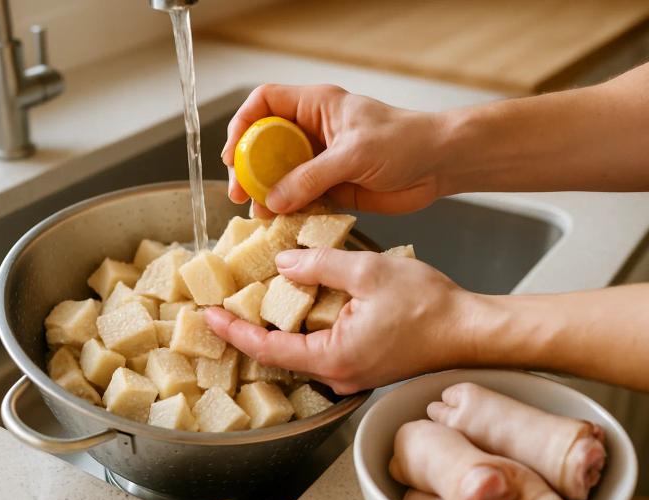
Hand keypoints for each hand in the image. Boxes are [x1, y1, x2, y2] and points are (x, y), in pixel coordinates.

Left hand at [204, 248, 476, 393]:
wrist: (472, 331)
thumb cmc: (432, 308)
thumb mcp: (368, 272)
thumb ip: (321, 264)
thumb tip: (286, 262)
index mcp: (334, 358)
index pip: (268, 349)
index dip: (234, 331)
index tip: (209, 315)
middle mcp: (338, 374)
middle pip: (279, 353)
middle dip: (251, 327)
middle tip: (225, 302)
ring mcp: (350, 373)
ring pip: (300, 350)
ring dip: (278, 324)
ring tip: (255, 297)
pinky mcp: (362, 364)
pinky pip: (321, 348)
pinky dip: (304, 326)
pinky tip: (299, 301)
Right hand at [222, 84, 448, 215]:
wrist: (440, 165)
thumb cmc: (405, 141)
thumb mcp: (354, 154)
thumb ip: (311, 177)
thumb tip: (273, 200)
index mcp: (316, 106)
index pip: (265, 103)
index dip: (242, 124)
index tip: (233, 153)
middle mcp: (313, 132)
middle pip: (264, 143)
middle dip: (249, 168)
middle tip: (241, 193)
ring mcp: (320, 161)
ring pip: (279, 175)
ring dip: (267, 194)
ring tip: (261, 214)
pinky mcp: (332, 187)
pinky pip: (300, 198)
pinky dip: (288, 211)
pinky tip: (282, 223)